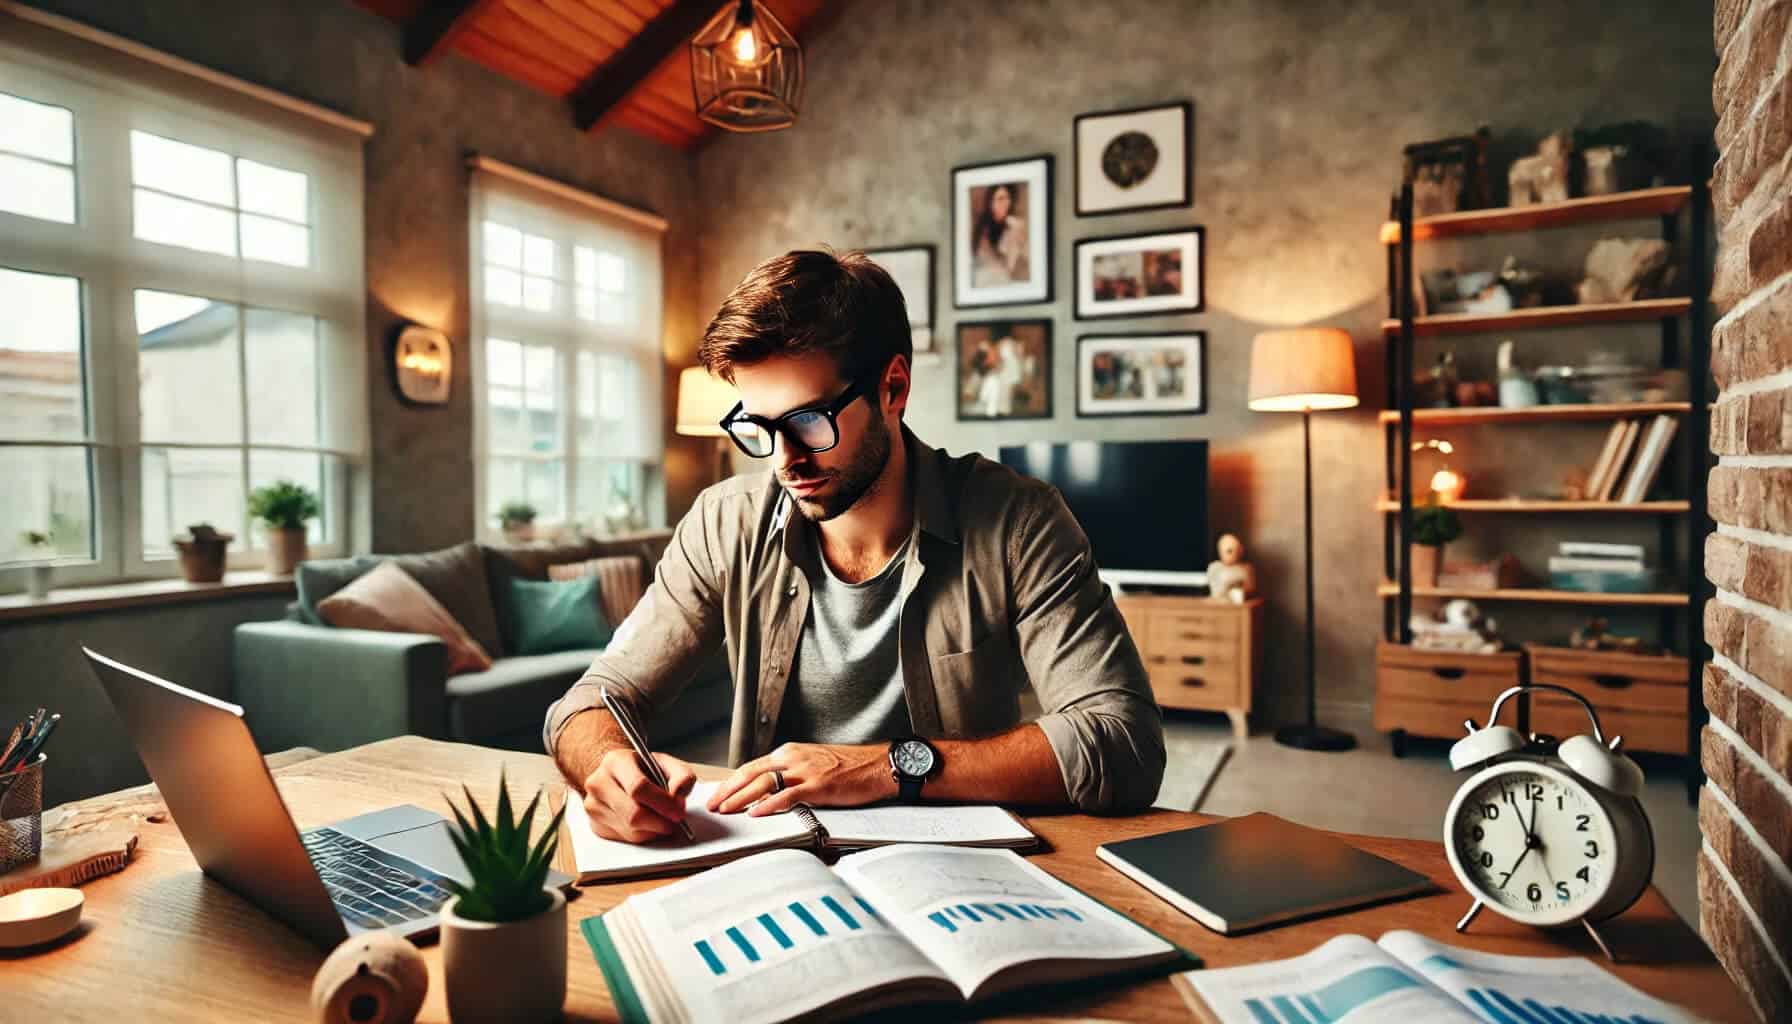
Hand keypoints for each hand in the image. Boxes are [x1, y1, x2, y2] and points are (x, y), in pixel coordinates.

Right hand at [580, 747, 697, 842]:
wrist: (617, 775)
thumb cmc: (642, 770)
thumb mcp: (666, 764)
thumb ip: (682, 776)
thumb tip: (678, 795)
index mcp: (615, 761)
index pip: (638, 787)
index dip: (662, 803)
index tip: (678, 811)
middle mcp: (598, 783)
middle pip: (633, 814)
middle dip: (660, 822)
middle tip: (674, 820)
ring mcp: (593, 806)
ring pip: (631, 831)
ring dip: (653, 830)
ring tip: (661, 817)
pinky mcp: (595, 825)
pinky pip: (625, 839)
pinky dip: (643, 834)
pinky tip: (646, 822)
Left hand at [708, 742, 894, 816]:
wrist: (877, 765)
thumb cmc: (848, 768)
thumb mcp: (812, 764)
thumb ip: (790, 774)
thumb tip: (769, 791)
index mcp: (789, 752)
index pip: (752, 766)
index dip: (731, 782)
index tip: (717, 795)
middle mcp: (793, 758)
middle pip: (751, 772)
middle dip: (728, 790)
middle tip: (712, 805)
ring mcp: (805, 771)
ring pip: (764, 782)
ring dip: (741, 797)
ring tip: (727, 810)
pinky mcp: (818, 786)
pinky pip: (788, 795)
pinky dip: (769, 805)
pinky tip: (756, 813)